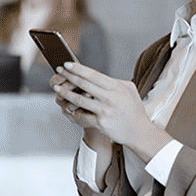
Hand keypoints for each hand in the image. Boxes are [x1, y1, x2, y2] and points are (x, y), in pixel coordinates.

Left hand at [51, 62, 171, 162]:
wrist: (138, 130)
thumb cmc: (133, 108)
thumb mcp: (129, 89)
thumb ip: (114, 82)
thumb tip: (97, 75)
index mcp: (116, 87)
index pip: (93, 75)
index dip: (78, 69)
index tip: (67, 64)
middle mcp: (110, 98)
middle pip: (84, 85)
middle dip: (69, 76)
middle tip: (58, 71)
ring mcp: (104, 111)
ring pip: (79, 100)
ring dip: (66, 93)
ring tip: (57, 88)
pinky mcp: (100, 123)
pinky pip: (82, 115)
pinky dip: (73, 111)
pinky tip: (67, 106)